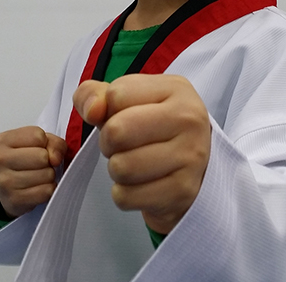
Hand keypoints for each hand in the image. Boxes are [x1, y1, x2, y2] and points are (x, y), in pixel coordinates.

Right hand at [0, 126, 66, 217]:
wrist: (11, 189)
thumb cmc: (26, 161)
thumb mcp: (40, 143)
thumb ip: (54, 142)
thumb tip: (55, 158)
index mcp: (3, 140)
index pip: (38, 136)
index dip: (45, 143)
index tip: (37, 149)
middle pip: (42, 156)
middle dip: (47, 161)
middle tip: (38, 165)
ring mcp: (4, 181)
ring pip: (47, 174)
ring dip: (48, 176)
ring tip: (37, 177)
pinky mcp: (14, 200)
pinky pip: (46, 191)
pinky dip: (48, 190)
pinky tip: (37, 188)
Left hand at [73, 74, 210, 233]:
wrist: (192, 165)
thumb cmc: (152, 126)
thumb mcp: (126, 100)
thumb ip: (94, 94)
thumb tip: (93, 110)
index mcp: (176, 89)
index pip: (116, 95)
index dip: (107, 110)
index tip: (125, 117)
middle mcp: (189, 119)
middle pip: (116, 131)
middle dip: (108, 141)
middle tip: (123, 144)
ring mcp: (190, 156)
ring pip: (120, 167)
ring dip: (117, 169)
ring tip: (133, 162)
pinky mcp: (183, 191)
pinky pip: (126, 197)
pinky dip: (124, 193)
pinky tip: (142, 183)